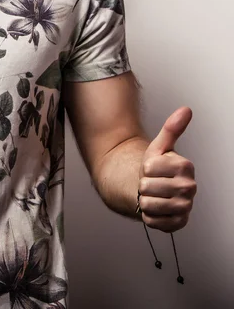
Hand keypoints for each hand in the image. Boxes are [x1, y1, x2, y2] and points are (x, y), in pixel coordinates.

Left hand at [138, 106, 195, 232]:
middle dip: (143, 185)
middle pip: (147, 187)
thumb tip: (186, 109)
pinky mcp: (178, 224)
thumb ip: (172, 128)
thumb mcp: (159, 147)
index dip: (145, 168)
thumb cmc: (156, 168)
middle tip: (151, 183)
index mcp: (185, 167)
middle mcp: (189, 188)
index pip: (150, 168)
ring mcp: (185, 207)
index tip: (152, 169)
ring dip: (144, 199)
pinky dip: (148, 215)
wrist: (154, 190)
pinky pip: (152, 220)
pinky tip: (155, 208)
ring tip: (152, 195)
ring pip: (149, 204)